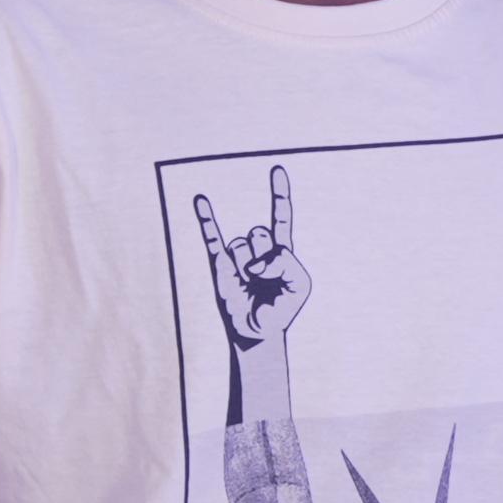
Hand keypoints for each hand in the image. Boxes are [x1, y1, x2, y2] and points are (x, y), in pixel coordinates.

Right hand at [194, 166, 309, 354]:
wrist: (257, 333)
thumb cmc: (281, 309)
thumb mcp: (300, 285)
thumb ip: (286, 263)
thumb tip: (255, 260)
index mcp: (281, 251)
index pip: (281, 217)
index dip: (279, 194)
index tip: (277, 170)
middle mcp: (258, 249)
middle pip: (260, 233)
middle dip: (264, 256)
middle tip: (264, 280)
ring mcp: (238, 256)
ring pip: (241, 244)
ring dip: (247, 266)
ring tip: (249, 285)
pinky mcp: (220, 265)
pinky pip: (212, 238)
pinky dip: (206, 218)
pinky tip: (201, 199)